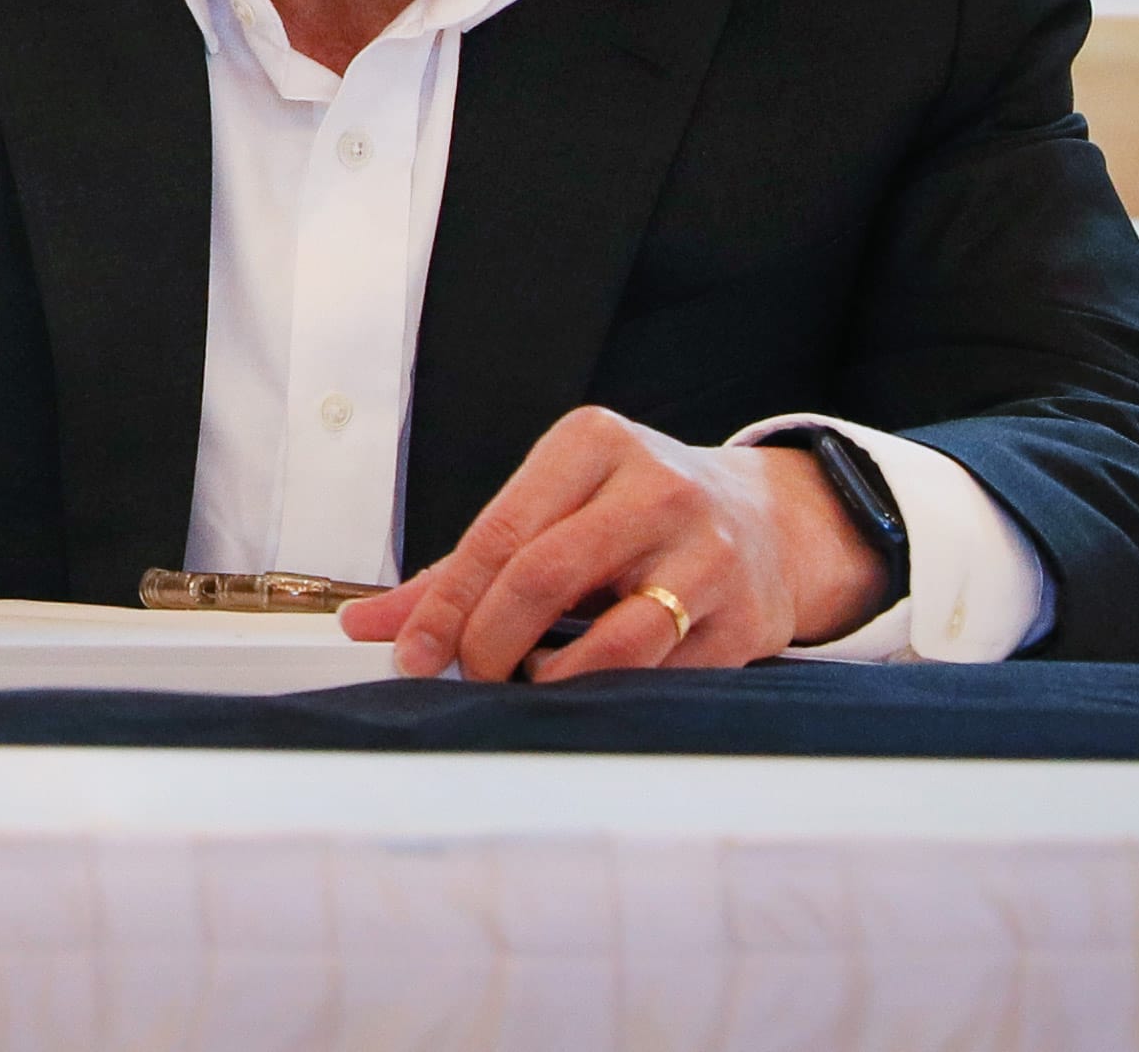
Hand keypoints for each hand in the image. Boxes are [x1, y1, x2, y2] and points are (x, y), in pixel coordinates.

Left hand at [342, 407, 883, 679]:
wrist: (769, 522)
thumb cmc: (634, 515)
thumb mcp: (553, 509)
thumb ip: (462, 568)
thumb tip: (369, 622)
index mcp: (593, 443)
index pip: (499, 531)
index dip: (445, 603)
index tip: (410, 653)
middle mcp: (657, 488)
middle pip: (545, 577)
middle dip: (489, 642)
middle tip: (466, 675)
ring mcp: (710, 553)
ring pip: (615, 639)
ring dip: (553, 679)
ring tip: (526, 684)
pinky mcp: (748, 617)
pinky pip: (663, 675)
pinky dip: (609, 695)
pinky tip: (584, 690)